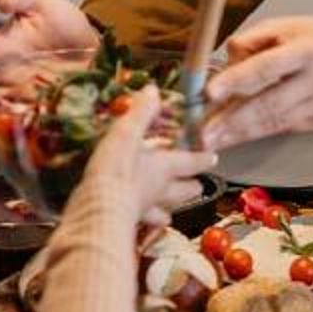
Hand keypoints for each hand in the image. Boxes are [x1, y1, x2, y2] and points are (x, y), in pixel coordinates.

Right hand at [85, 86, 218, 225]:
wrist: (98, 209)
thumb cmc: (116, 169)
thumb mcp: (127, 133)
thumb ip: (141, 113)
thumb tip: (153, 90)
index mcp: (163, 166)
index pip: (190, 161)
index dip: (202, 158)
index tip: (214, 158)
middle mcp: (159, 189)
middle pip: (182, 191)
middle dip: (191, 187)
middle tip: (198, 186)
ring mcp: (145, 208)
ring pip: (164, 210)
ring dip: (168, 208)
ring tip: (170, 213)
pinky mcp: (128, 221)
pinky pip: (142, 221)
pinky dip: (145, 220)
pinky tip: (140, 220)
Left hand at [200, 16, 312, 151]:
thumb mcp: (286, 25)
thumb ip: (252, 40)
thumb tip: (223, 62)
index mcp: (307, 50)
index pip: (267, 68)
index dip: (237, 81)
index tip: (210, 93)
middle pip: (269, 105)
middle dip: (232, 122)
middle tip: (203, 133)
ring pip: (273, 123)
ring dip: (238, 134)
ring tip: (211, 141)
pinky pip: (282, 128)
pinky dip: (256, 133)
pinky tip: (234, 136)